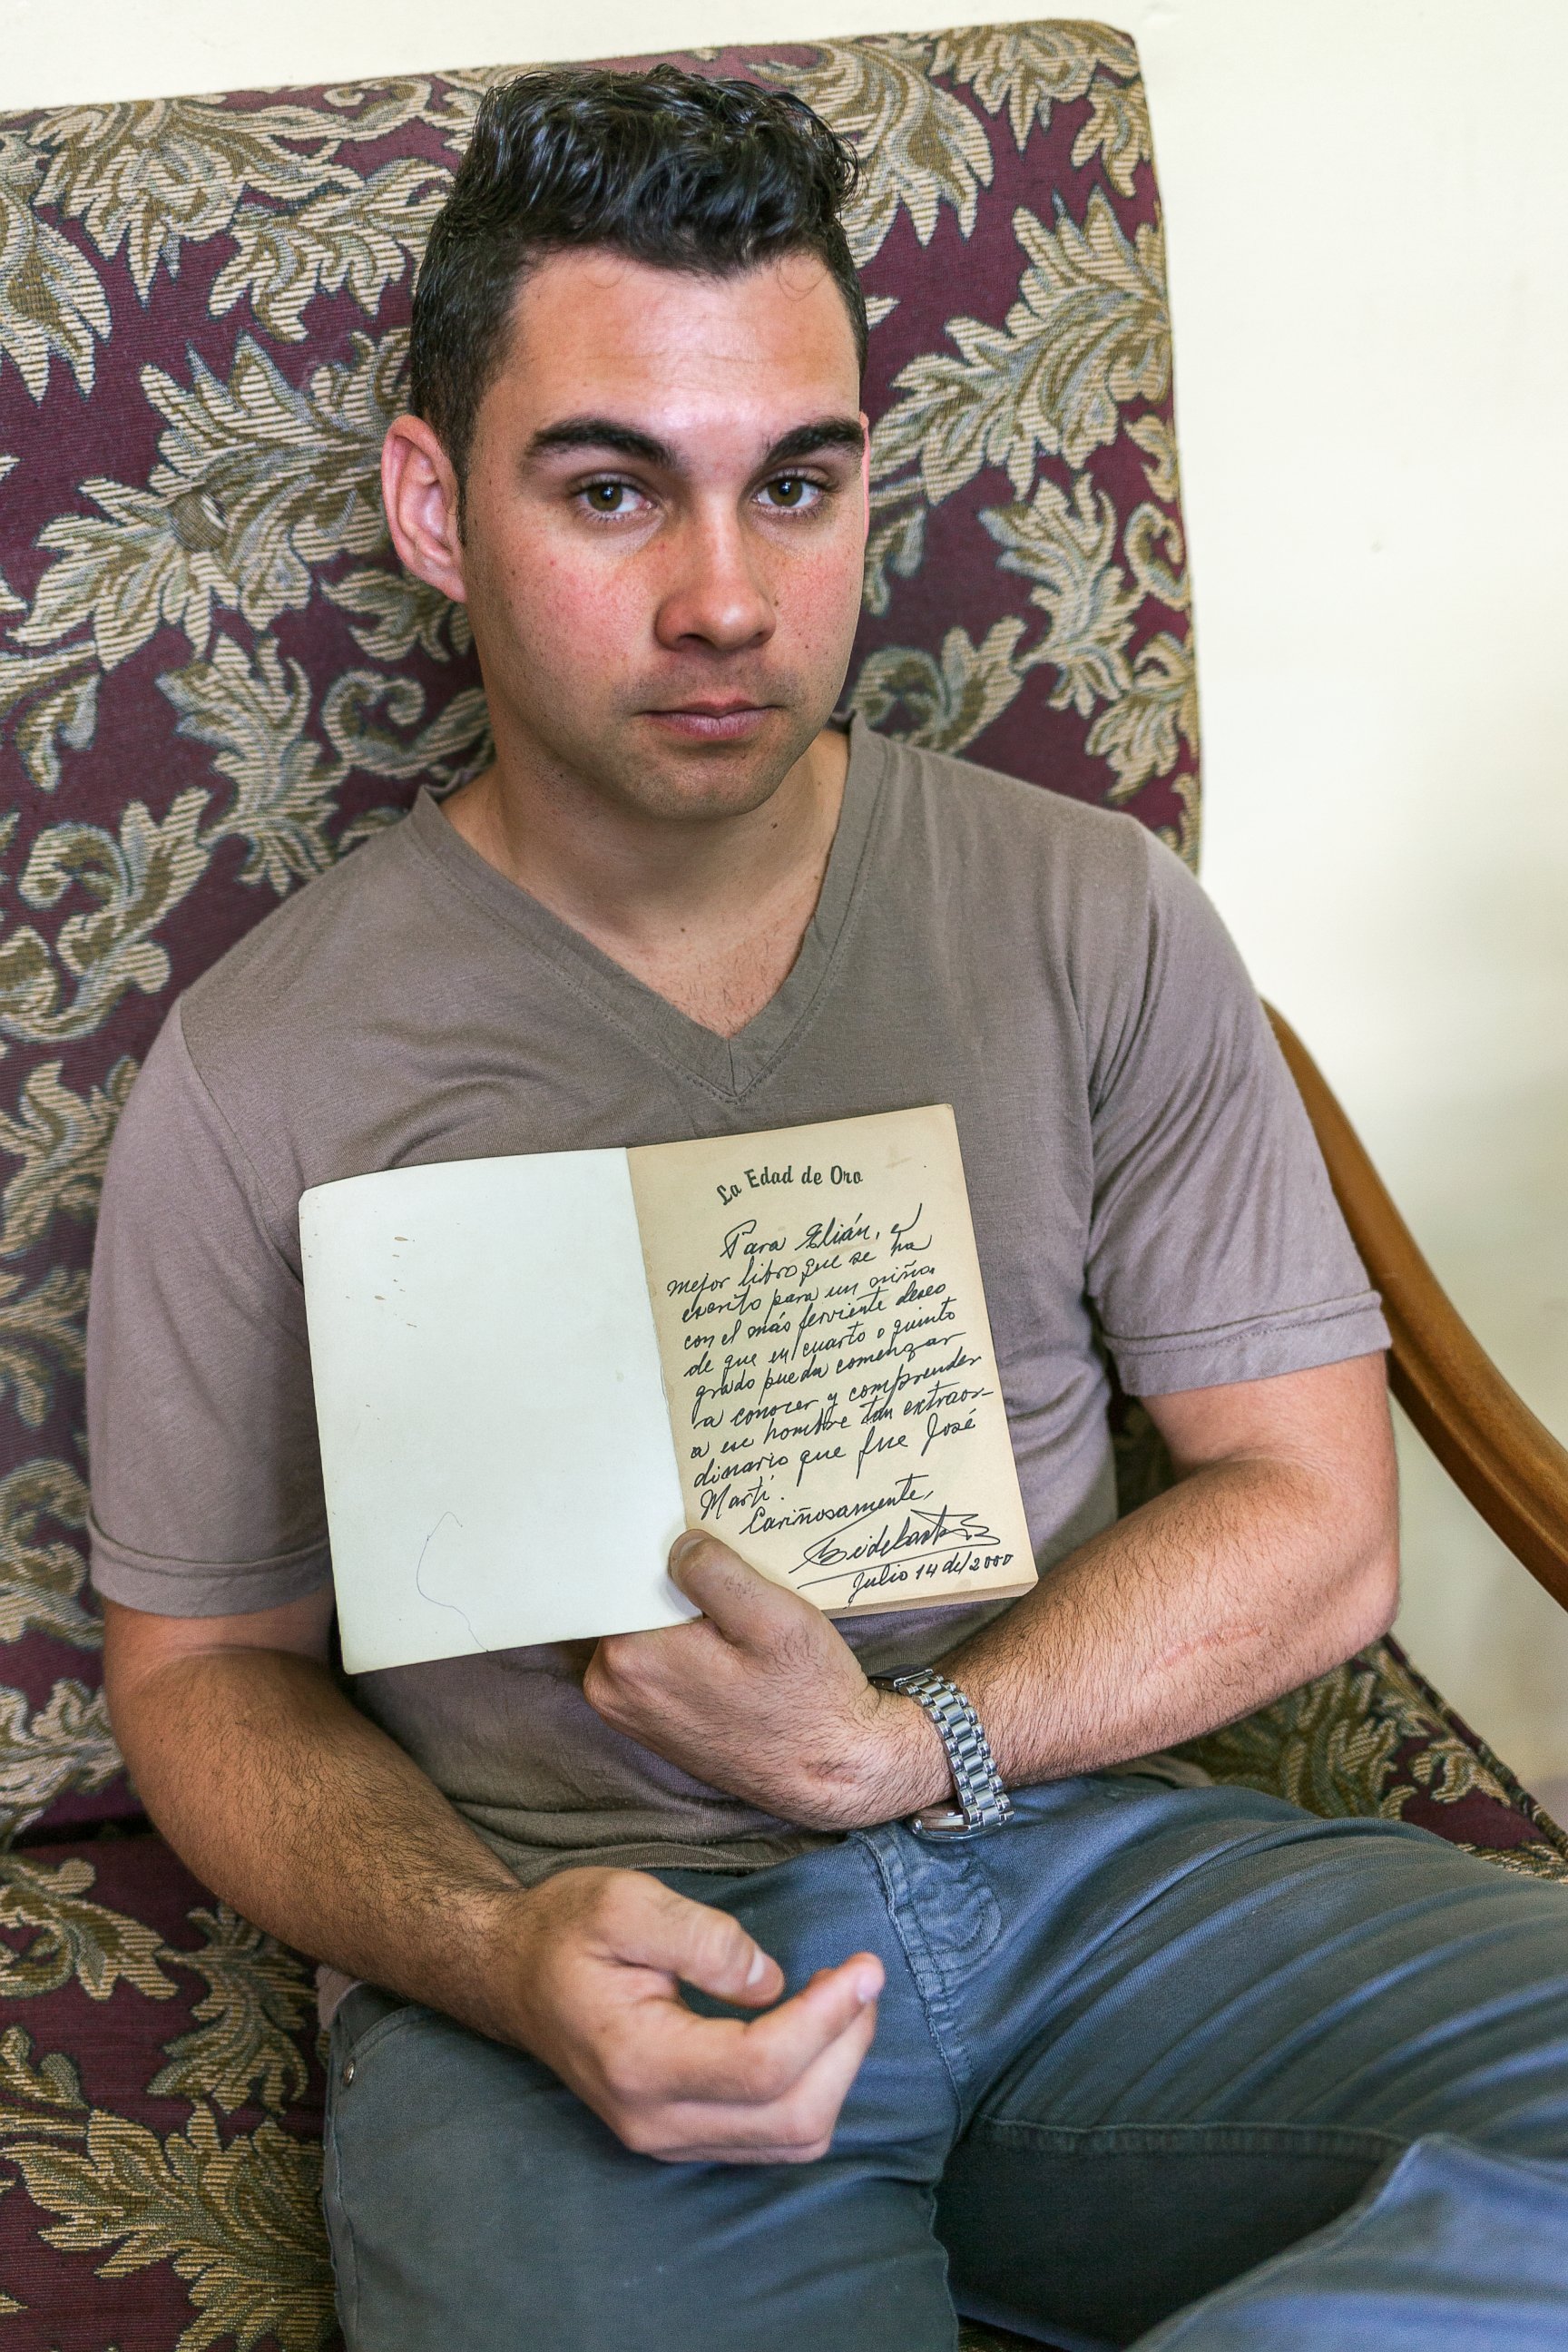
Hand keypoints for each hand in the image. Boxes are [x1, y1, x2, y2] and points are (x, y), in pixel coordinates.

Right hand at [500, 1865, 882, 2162]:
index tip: (865, 1966)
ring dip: (839, 2069)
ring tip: (844, 1997)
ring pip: (793, 2138)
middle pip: (792, 2116)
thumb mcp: (624, 1901)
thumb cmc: (566, 1930)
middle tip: (863, 1974)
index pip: (763, 2067)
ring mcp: (669, 2140)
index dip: (829, 2019)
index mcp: (639, 2062)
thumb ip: (701, 1937)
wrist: (514, 1977)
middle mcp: (656, 2121)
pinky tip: (814, 2029)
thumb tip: (770, 1981)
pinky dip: (815, 2088)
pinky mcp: (684, 2137)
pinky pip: (774, 2138)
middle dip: (848, 2045)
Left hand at [582, 1531, 949, 1828]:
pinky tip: (729, 1654)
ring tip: (735, 1628)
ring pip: (646, 1631)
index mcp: (629, 1657)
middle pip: (632, 1602)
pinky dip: (687, 1647)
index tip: (704, 1552)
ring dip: (684, 1618)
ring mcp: (626, 1710)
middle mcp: (610, 1687)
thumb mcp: (773, 1617)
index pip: (622, 1575)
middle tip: (732, 1592)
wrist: (830, 1769)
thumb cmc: (806, 1696)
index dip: (664, 1555)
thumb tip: (678, 1545)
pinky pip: (656, 1662)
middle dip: (675, 1587)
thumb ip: (714, 1572)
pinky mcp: (648, 1723)